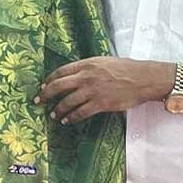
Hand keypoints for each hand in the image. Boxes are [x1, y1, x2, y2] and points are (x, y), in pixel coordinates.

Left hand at [36, 56, 171, 124]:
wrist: (143, 78)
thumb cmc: (126, 68)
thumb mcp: (103, 61)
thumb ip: (88, 68)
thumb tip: (76, 74)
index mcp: (86, 64)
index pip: (60, 72)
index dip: (49, 80)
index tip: (43, 86)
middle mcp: (86, 77)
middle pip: (58, 86)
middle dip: (45, 94)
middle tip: (38, 101)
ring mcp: (92, 90)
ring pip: (67, 101)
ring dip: (58, 109)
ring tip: (53, 115)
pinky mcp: (100, 103)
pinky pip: (80, 112)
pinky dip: (71, 117)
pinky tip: (67, 120)